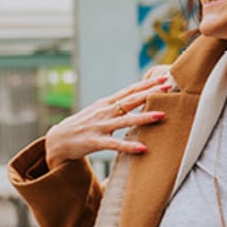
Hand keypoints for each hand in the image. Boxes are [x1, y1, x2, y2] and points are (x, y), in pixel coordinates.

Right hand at [43, 73, 173, 168]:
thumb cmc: (82, 125)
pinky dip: (129, 146)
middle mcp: (104, 112)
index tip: (163, 78)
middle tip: (168, 88)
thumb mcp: (98, 111)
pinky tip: (143, 147)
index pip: (130, 90)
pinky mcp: (95, 141)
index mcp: (106, 103)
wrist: (57, 140)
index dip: (147, 84)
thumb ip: (116, 105)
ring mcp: (100, 126)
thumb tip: (136, 99)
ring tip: (161, 115)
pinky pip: (115, 144)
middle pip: (131, 100)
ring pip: (126, 120)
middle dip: (150, 93)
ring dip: (144, 117)